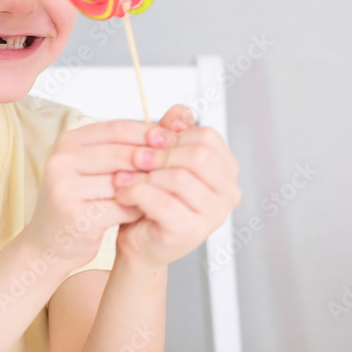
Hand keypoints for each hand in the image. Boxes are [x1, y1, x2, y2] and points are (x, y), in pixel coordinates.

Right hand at [24, 119, 174, 269]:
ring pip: (122, 181)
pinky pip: (120, 207)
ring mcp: (66, 188)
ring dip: (147, 186)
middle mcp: (62, 161)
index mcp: (67, 142)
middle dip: (152, 159)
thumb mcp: (94, 167)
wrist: (50, 241)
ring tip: (164, 189)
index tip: (173, 140)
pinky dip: (137, 208)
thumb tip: (168, 128)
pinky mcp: (77, 215)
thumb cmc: (78, 202)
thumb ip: (123, 148)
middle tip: (177, 166)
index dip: (148, 133)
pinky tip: (146, 210)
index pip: (116, 128)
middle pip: (120, 153)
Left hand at [111, 104, 241, 269]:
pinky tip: (123, 192)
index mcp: (226, 170)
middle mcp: (228, 193)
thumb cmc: (153, 197)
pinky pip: (162, 202)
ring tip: (123, 177)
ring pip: (179, 178)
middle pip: (198, 156)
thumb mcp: (163, 158)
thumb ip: (173, 132)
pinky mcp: (192, 232)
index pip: (207, 137)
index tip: (148, 140)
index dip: (174, 134)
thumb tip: (178, 112)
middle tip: (134, 157)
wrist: (140, 239)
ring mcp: (214, 215)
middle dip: (160, 154)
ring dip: (144, 175)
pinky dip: (137, 193)